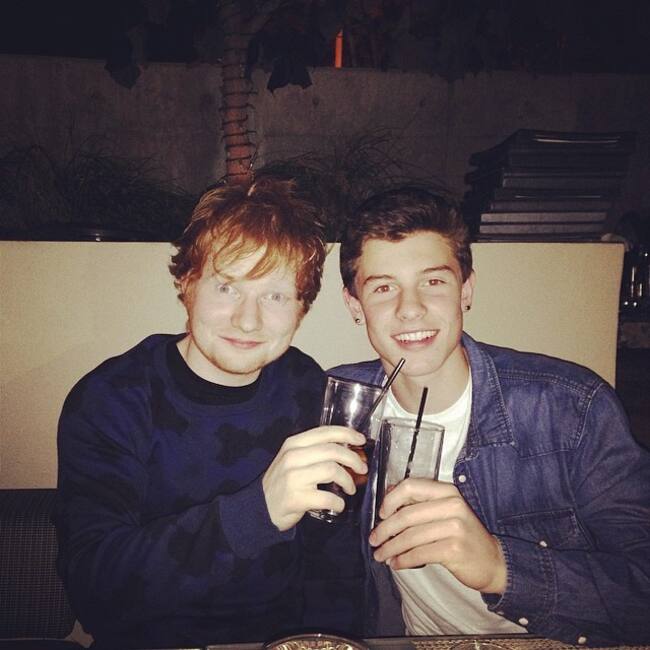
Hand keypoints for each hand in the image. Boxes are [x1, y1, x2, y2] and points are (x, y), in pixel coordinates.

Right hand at [263, 426, 367, 530]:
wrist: (259, 507)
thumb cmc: (282, 482)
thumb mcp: (292, 459)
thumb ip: (314, 451)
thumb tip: (347, 448)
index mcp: (293, 444)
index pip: (324, 432)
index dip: (346, 434)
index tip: (361, 439)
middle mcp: (292, 457)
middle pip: (332, 451)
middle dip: (352, 459)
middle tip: (362, 468)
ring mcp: (293, 477)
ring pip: (331, 470)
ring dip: (347, 480)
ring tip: (350, 488)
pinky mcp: (295, 498)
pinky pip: (326, 497)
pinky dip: (338, 502)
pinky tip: (339, 504)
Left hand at [369, 478, 506, 593]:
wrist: (493, 561)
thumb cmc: (462, 535)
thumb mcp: (445, 511)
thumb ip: (420, 503)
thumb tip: (388, 496)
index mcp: (447, 491)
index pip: (410, 486)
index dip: (390, 500)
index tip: (381, 514)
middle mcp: (452, 505)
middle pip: (406, 515)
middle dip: (385, 529)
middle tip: (373, 540)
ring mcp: (455, 527)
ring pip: (410, 536)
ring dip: (391, 548)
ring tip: (380, 555)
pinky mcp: (455, 549)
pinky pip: (419, 554)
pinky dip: (403, 560)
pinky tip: (396, 564)